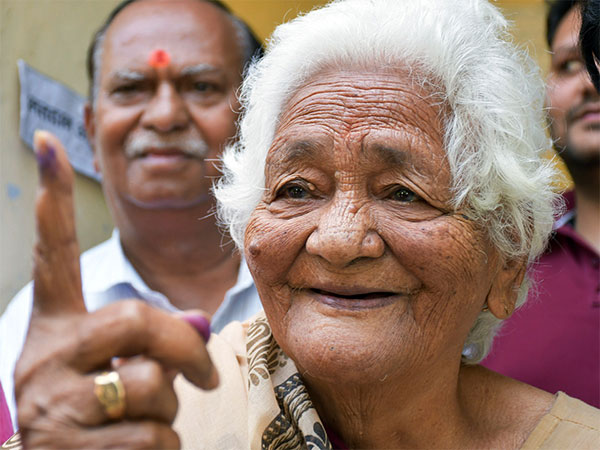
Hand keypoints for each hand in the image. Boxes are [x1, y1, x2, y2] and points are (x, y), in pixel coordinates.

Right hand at [14, 131, 217, 448]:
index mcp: (54, 330)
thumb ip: (152, 341)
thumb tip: (199, 323)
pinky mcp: (67, 447)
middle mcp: (42, 358)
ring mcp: (51, 405)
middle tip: (207, 376)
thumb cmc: (96, 417)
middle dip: (185, 348)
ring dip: (169, 407)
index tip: (50, 142)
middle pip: (136, 320)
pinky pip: (154, 434)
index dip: (52, 203)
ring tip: (145, 421)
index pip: (53, 257)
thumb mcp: (116, 372)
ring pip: (151, 383)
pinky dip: (164, 445)